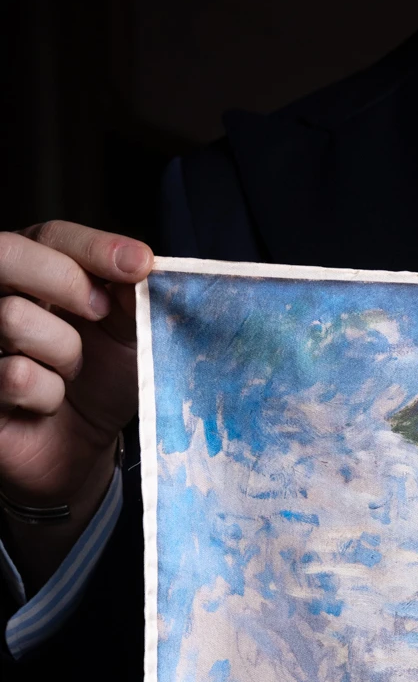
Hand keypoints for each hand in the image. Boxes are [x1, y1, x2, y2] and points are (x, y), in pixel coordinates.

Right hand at [0, 222, 152, 583]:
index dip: (96, 248)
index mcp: (35, 265)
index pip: (54, 235)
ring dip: (62, 353)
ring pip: (12, 317)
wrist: (84, 446)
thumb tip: (140, 265)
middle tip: (99, 313)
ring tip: (70, 372)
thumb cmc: (103, 380)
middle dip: (65, 282)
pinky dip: (47, 394)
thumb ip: (131, 297)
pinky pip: (14, 375)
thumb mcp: (129, 335)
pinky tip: (47, 402)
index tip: (141, 266)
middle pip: (8, 254)